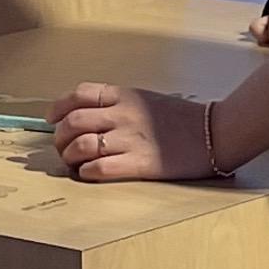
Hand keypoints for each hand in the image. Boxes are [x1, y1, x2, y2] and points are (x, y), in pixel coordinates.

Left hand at [49, 81, 222, 182]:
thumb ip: (117, 104)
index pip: (79, 94)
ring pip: (80, 146)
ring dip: (70, 158)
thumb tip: (85, 117)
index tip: (53, 119)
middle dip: (59, 138)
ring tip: (74, 164)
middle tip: (63, 148)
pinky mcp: (140, 163)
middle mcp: (123, 114)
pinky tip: (89, 174)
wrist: (215, 133)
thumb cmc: (181, 119)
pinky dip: (87, 173)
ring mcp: (130, 139)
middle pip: (73, 122)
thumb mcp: (146, 100)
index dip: (59, 108)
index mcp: (124, 95)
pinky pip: (99, 169)